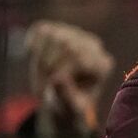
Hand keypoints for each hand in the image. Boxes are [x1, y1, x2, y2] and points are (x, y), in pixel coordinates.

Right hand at [27, 20, 114, 137]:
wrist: (60, 97)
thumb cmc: (69, 105)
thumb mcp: (70, 108)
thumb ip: (66, 96)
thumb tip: (57, 80)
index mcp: (103, 64)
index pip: (81, 58)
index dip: (60, 71)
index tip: (53, 85)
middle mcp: (94, 45)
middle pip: (66, 44)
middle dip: (48, 65)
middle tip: (43, 83)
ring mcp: (77, 34)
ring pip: (52, 34)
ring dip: (39, 57)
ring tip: (42, 73)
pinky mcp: (60, 29)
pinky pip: (41, 30)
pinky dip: (34, 45)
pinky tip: (37, 59)